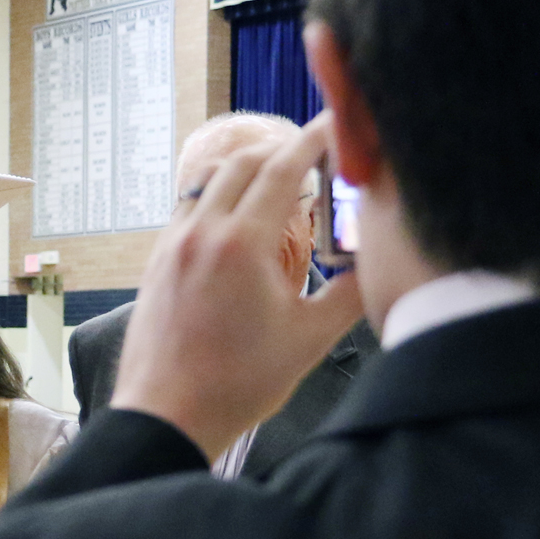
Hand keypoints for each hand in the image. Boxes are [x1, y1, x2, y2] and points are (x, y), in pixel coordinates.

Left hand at [111, 118, 365, 460]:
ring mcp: (172, 245)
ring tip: (281, 180)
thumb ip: (353, 290)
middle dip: (282, 149)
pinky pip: (189, 208)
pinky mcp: (156, 262)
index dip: (313, 139)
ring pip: (210, 182)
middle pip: (243, 163)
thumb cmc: (240, 382)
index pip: (282, 168)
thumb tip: (382, 258)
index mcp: (241, 244)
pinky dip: (218, 197)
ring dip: (246, 170)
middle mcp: (201, 233)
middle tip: (318, 152)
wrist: (167, 414)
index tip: (337, 124)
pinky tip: (239, 217)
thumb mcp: (312, 337)